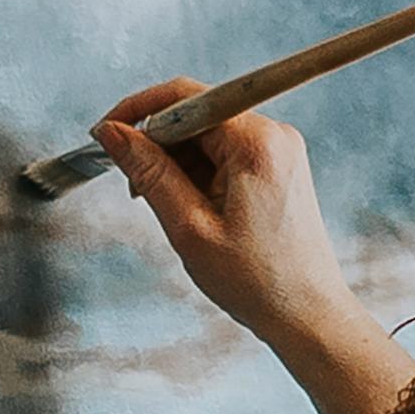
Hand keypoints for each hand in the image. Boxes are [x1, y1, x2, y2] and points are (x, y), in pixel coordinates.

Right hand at [98, 91, 366, 353]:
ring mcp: (280, 151)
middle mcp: (274, 135)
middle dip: (158, 146)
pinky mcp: (280, 168)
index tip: (106, 135)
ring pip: (209, 137)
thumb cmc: (256, 280)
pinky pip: (227, 154)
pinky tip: (193, 210)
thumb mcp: (188, 227)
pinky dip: (201, 175)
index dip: (138, 111)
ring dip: (178, 164)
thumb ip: (148, 172)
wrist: (308, 316)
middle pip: (196, 115)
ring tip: (171, 211)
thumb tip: (111, 133)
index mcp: (256, 142)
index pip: (184, 97)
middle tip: (136, 190)